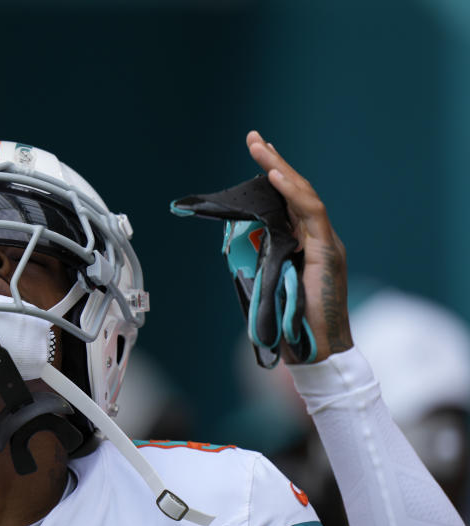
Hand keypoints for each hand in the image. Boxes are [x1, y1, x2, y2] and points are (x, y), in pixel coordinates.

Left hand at [245, 130, 352, 362]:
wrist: (315, 349)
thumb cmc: (290, 321)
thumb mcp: (267, 280)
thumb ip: (259, 257)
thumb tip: (235, 240)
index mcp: (304, 243)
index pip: (288, 201)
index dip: (274, 176)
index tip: (257, 152)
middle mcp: (318, 238)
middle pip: (296, 190)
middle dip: (273, 161)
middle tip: (253, 137)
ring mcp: (326, 243)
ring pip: (304, 195)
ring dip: (279, 169)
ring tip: (260, 147)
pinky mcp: (328, 252)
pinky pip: (311, 214)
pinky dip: (292, 193)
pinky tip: (275, 176)